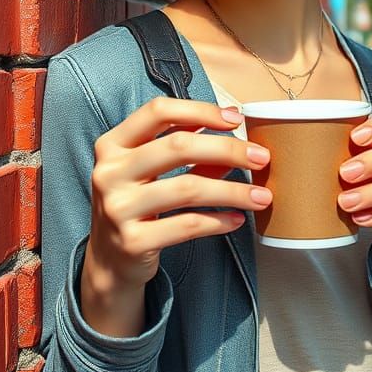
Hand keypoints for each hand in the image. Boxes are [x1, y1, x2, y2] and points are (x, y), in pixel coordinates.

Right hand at [84, 97, 270, 304]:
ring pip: (188, 188)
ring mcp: (118, 207)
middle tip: (261, 158)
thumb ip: (186, 148)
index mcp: (112, 144)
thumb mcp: (150, 171)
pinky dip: (219, 221)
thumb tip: (233, 122)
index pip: (158, 112)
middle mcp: (109, 172)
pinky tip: (237, 219)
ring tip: (262, 196)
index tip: (236, 119)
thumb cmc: (137, 204)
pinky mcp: (132, 241)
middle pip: (178, 147)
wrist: (109, 261)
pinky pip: (187, 225)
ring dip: (233, 190)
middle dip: (228, 149)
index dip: (200, 111)